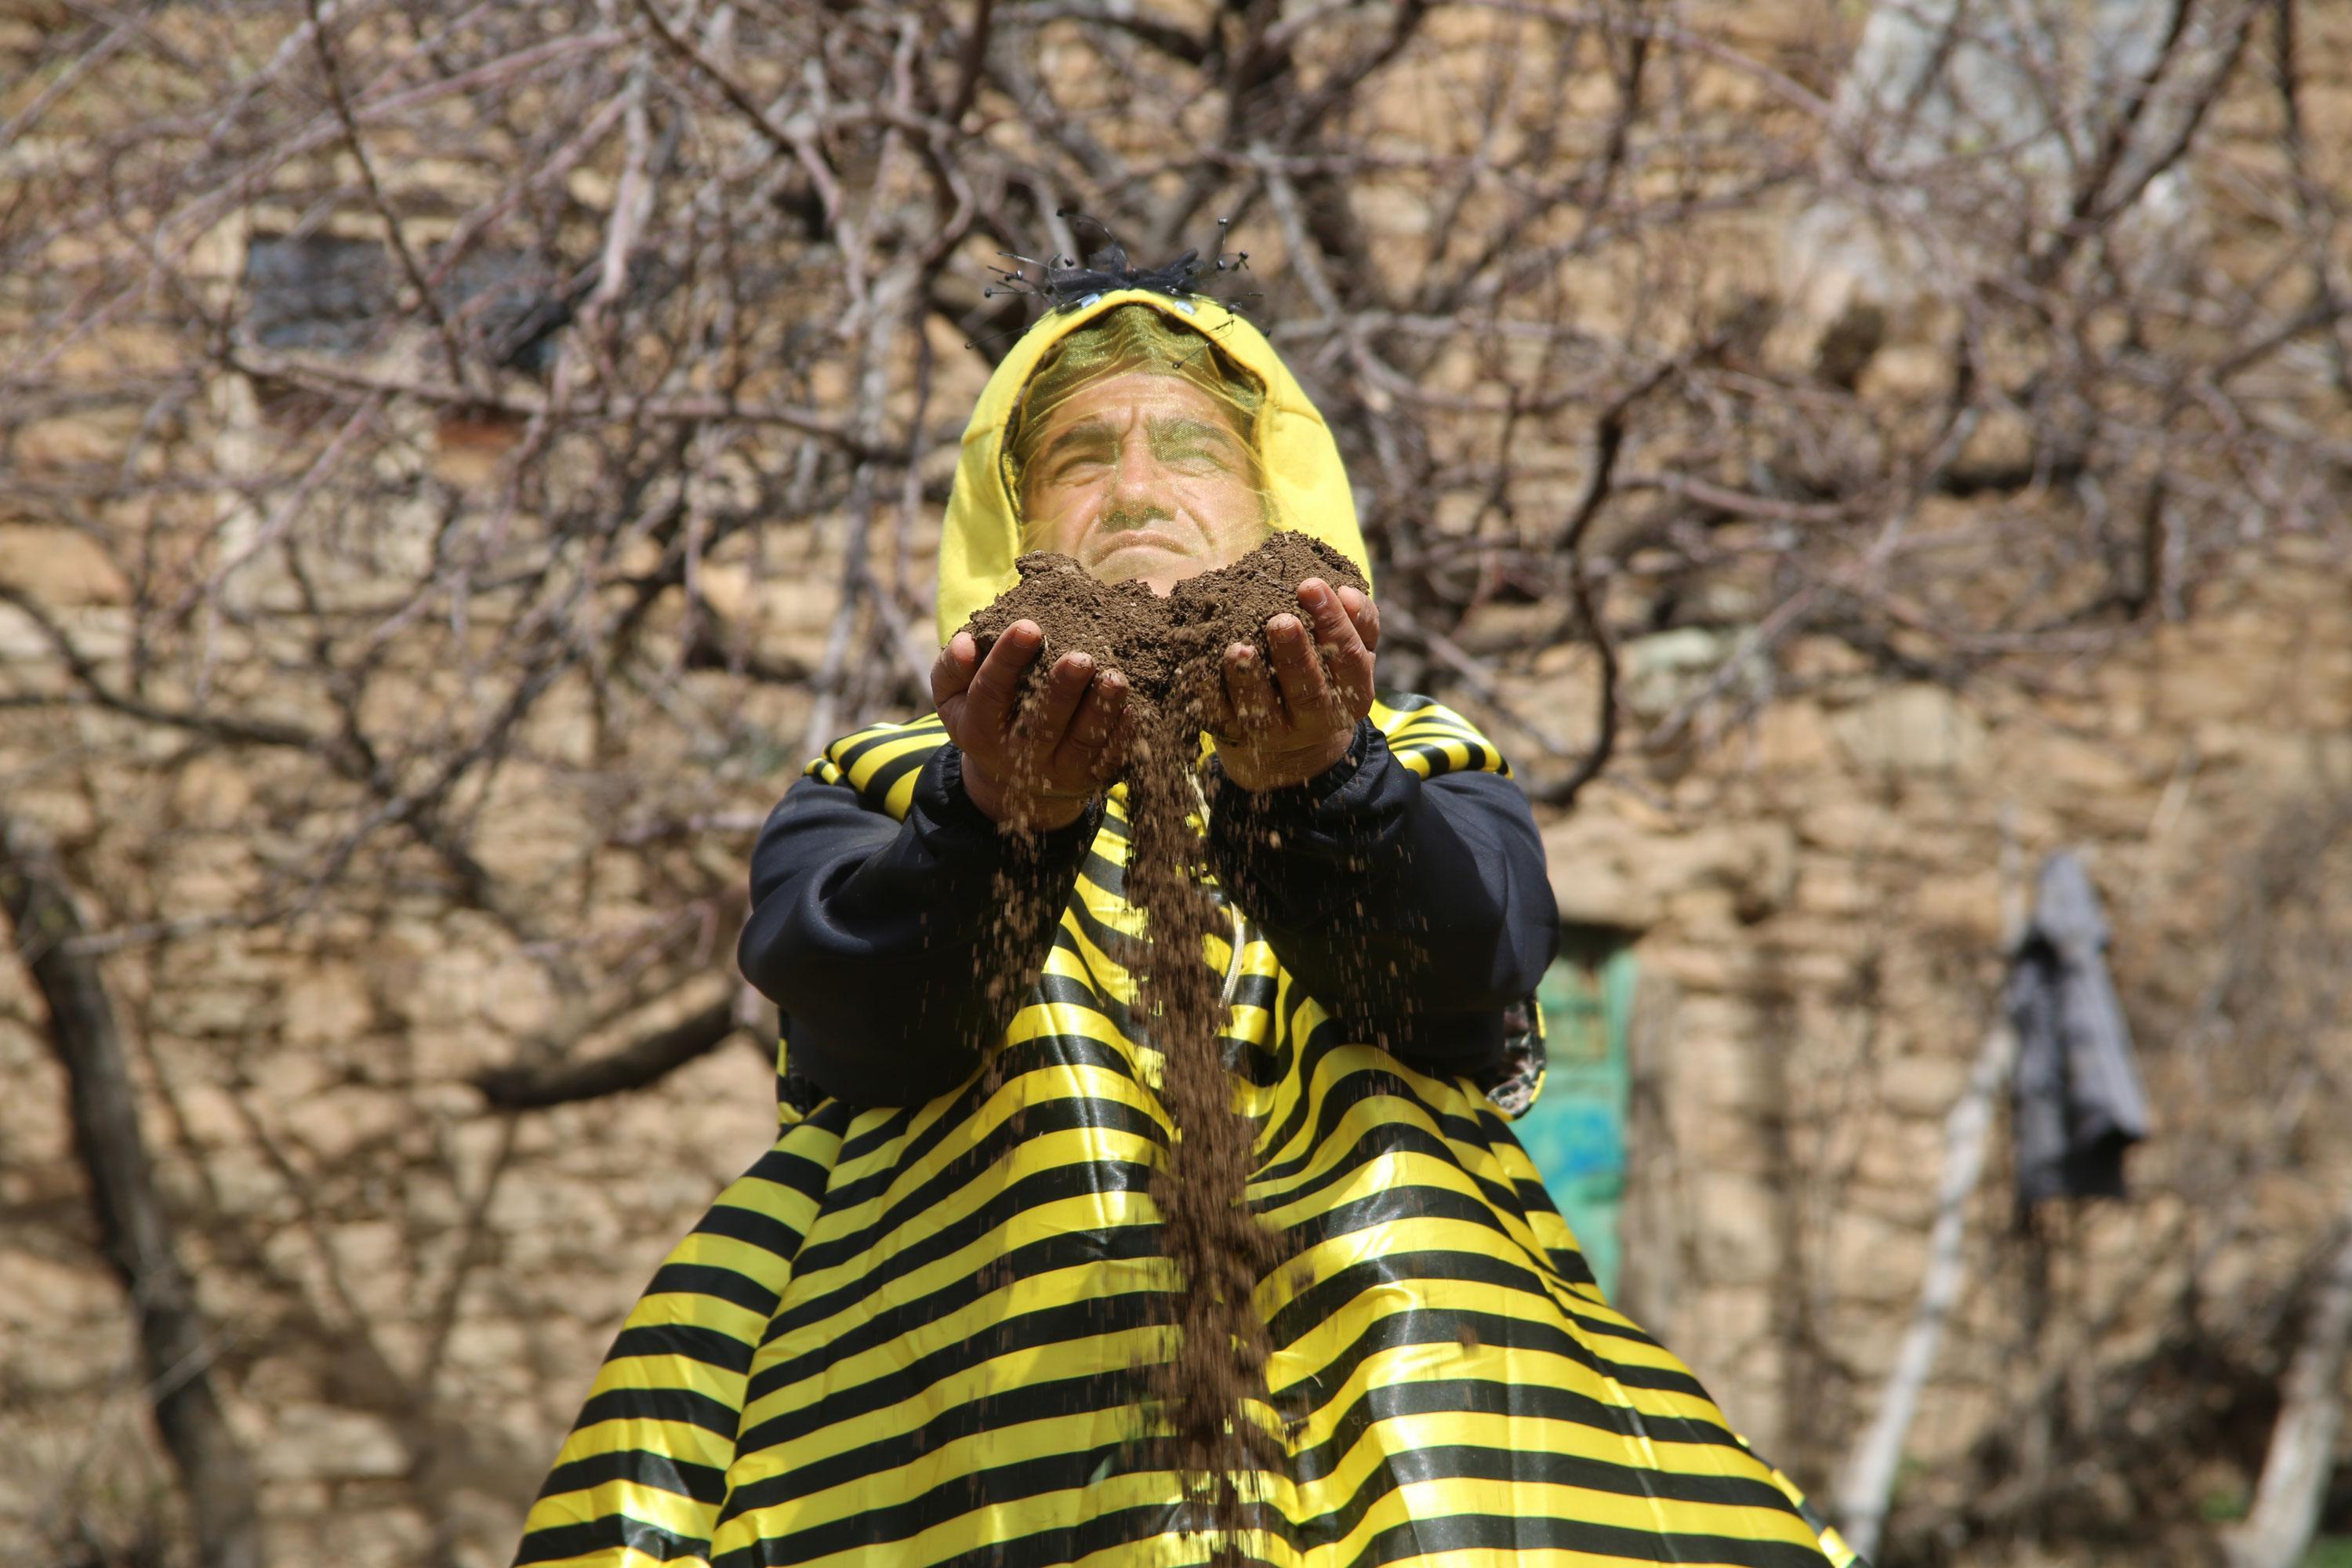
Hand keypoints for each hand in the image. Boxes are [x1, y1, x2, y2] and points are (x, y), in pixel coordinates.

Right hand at [933, 621, 1130, 830]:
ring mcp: (1057, 770)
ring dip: (1100, 709)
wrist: (1014, 780)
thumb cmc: (986, 716)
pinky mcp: (1090, 778)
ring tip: (1115, 678)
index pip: (990, 691)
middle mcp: (1018, 755)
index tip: (1028, 627)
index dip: (1007, 659)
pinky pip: (1110, 759)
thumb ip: (952, 668)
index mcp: (979, 728)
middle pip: (1041, 723)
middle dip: (1062, 689)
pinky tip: (1133, 708)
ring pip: (1081, 742)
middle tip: (1080, 658)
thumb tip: (965, 643)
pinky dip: (1123, 736)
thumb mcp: (954, 697)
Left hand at [1205, 578, 1378, 793]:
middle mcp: (1316, 720)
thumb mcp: (1351, 652)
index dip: (1333, 623)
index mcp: (1352, 695)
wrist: (1293, 740)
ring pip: (1262, 711)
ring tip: (1239, 648)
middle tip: (1281, 621)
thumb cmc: (1325, 674)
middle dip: (1294, 655)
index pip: (1349, 658)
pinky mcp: (1236, 736)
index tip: (1310, 585)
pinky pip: (1219, 717)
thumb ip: (1358, 621)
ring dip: (1249, 679)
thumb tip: (1346, 592)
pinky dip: (1207, 693)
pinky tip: (1198, 666)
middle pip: (1308, 691)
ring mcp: (1274, 733)